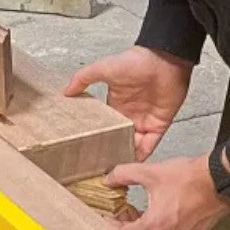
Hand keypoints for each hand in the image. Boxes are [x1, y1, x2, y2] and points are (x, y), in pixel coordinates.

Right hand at [64, 46, 192, 160]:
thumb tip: (66, 90)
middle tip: (101, 165)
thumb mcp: (104, 68)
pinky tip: (134, 163)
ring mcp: (145, 120)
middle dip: (112, 150)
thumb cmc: (135, 61)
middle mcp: (130, 114)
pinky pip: (150, 144)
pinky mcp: (159, 124)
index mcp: (116, 103)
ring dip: (127, 154)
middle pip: (119, 138)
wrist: (163, 60)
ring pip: (134, 144)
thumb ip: (83, 78)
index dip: (99, 136)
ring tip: (116, 169)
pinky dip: (143, 154)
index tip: (89, 149)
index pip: (106, 125)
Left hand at [106, 155, 229, 229]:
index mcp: (155, 226)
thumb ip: (124, 174)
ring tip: (137, 213)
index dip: (112, 227)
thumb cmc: (192, 178)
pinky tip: (157, 215)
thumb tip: (110, 178)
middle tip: (120, 216)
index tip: (107, 219)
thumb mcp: (151, 172)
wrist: (220, 179)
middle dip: (125, 229)